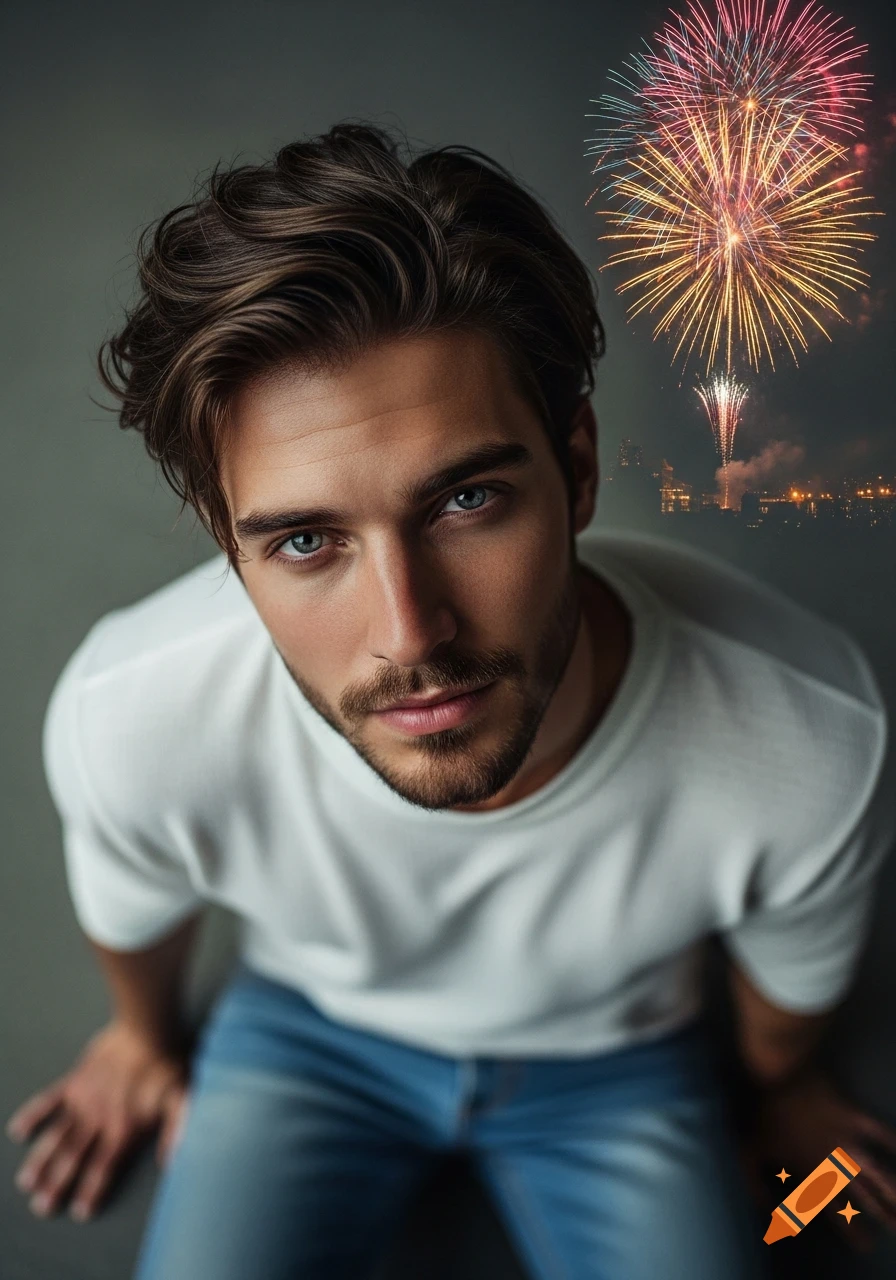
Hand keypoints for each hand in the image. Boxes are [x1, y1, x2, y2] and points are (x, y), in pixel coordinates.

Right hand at [6, 1020, 190, 1222]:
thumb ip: (178, 1132)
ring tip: (27, 1182)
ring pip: (58, 1136)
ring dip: (42, 1160)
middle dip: (58, 1185)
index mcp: (124, 1128)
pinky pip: (48, 1100)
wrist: (147, 1028)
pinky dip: (33, 1115)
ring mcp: (83, 1100)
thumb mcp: (183, 1099)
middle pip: (74, 1159)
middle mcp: (99, 1119)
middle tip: (41, 1208)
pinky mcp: (75, 1080)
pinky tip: (18, 1130)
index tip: (79, 1212)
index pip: (104, 1168)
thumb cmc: (168, 1063)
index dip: (92, 1190)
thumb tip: (175, 1163)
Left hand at [745, 1065, 895, 1254]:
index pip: (833, 1207)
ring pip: (874, 1170)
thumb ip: (755, 1185)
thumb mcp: (749, 1152)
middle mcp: (832, 1161)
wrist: (779, 1075)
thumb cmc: (764, 1114)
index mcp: (810, 1171)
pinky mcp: (853, 1116)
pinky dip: (890, 1142)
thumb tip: (767, 1212)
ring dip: (890, 1189)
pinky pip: (877, 1131)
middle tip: (895, 1229)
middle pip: (861, 1194)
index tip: (865, 1246)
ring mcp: (845, 1138)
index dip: (849, 1229)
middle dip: (880, 1214)